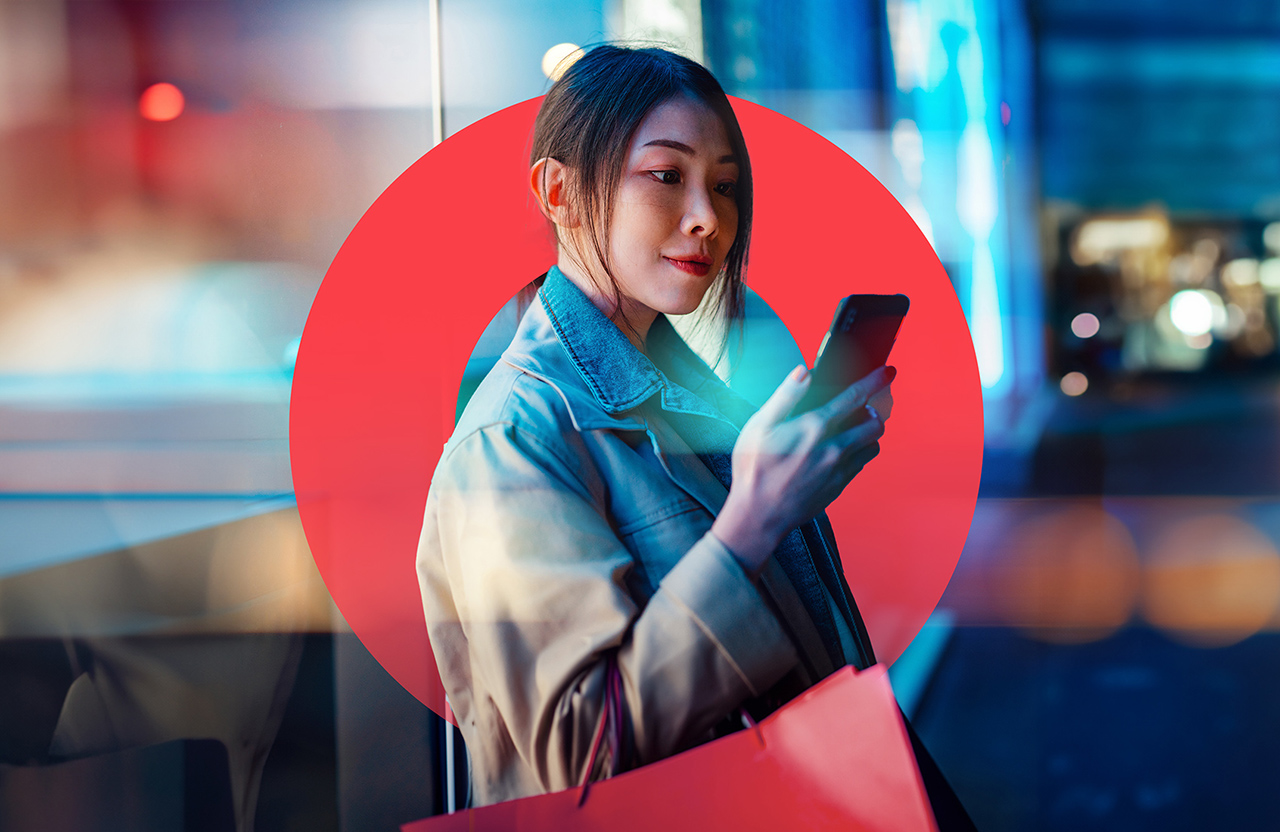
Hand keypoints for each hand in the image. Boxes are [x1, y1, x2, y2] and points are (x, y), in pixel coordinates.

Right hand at [711, 363, 895, 573]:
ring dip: (869, 433)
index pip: (855, 397)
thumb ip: (785, 396)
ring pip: (873, 445)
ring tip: (854, 428)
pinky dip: (858, 452)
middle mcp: (834, 448)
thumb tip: (803, 371)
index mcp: (815, 427)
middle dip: (875, 409)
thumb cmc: (754, 469)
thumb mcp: (759, 426)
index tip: (889, 371)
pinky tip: (841, 451)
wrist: (759, 515)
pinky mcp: (839, 487)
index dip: (875, 380)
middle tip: (864, 405)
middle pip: (875, 423)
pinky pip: (860, 464)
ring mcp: (840, 470)